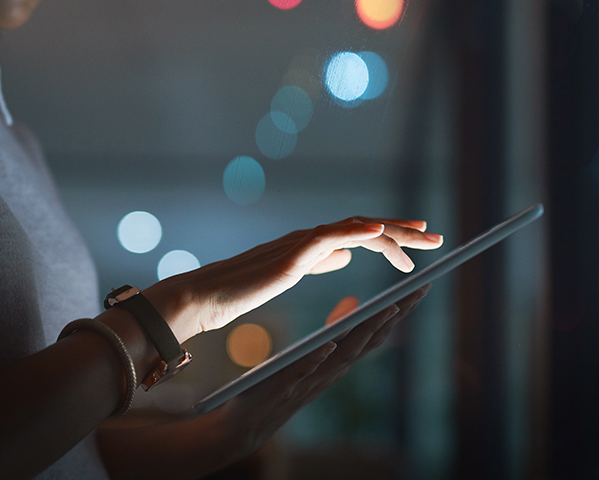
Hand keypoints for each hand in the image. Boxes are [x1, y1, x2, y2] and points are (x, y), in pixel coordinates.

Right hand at [145, 217, 441, 342]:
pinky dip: (357, 231)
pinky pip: (330, 237)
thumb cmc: (240, 289)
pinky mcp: (290, 256)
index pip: (358, 234)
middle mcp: (309, 238)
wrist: (205, 296)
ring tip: (422, 237)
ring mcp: (300, 244)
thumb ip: (319, 262)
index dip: (390, 236)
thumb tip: (346, 255)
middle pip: (364, 227)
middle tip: (435, 237)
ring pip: (354, 228)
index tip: (415, 240)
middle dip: (402, 230)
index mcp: (311, 245)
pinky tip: (380, 231)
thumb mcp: (291, 274)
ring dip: (391, 231)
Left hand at [215, 285, 430, 456]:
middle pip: (370, 339)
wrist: (250, 421)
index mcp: (338, 358)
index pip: (375, 330)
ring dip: (367, 332)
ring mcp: (312, 379)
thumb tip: (354, 300)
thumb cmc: (283, 384)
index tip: (421, 286)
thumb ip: (335, 329)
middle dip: (396, 315)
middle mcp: (332, 370)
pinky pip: (304, 371)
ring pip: (345, 354)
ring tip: (386, 308)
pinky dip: (319, 358)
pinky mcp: (285, 386)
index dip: (399, 309)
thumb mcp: (314, 353)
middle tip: (419, 289)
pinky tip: (328, 342)